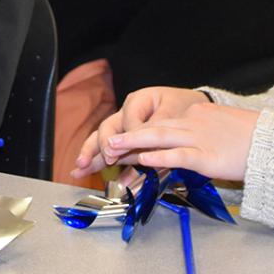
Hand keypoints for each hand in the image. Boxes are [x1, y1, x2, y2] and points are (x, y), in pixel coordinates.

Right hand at [72, 86, 204, 175]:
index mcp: (138, 101)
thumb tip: (142, 141)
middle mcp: (128, 113)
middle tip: (91, 161)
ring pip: (104, 140)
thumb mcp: (175, 110)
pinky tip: (88, 173)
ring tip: (79, 168)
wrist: (194, 109)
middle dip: (97, 146)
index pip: (129, 121)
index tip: (135, 150)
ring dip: (91, 155)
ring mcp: (126, 128)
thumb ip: (158, 126)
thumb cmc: (185, 106)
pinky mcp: (130, 143)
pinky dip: (102, 164)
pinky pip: (115, 153)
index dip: (130, 137)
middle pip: (107, 128)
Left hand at [97, 100, 259, 182]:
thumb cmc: (250, 140)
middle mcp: (194, 123)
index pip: (161, 122)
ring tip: (114, 149)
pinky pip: (178, 155)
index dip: (138, 133)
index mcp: (196, 116)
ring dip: (134, 144)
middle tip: (107, 143)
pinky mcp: (207, 156)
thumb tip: (184, 146)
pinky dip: (159, 157)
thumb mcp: (220, 129)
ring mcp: (200, 139)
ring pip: (160, 138)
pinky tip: (144, 159)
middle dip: (128, 136)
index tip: (121, 141)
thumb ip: (200, 133)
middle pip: (154, 128)